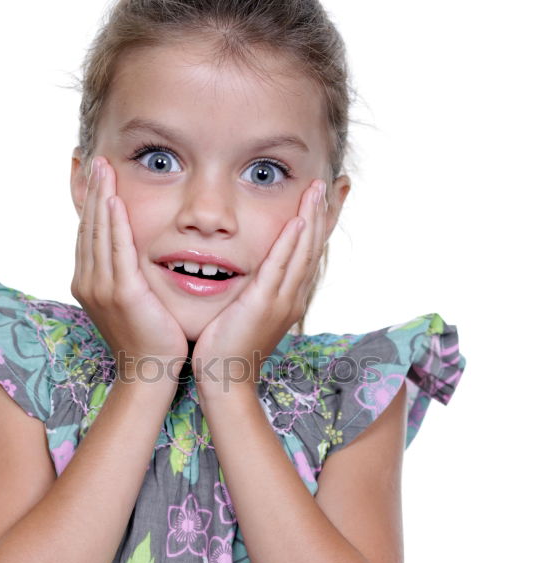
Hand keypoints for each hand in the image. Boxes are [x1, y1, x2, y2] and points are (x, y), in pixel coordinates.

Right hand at [70, 156, 188, 384]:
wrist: (150, 371)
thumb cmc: (148, 337)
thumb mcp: (132, 300)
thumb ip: (126, 273)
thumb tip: (131, 253)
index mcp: (88, 282)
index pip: (87, 233)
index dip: (90, 202)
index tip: (95, 175)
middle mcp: (87, 282)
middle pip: (88, 226)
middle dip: (91, 190)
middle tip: (95, 159)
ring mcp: (101, 288)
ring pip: (98, 232)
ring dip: (100, 196)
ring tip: (103, 167)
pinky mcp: (121, 293)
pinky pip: (116, 249)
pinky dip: (113, 222)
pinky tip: (114, 199)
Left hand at [191, 179, 326, 395]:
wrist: (225, 379)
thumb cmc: (228, 348)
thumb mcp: (246, 312)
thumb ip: (254, 290)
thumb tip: (253, 273)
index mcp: (290, 297)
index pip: (310, 252)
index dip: (322, 223)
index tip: (331, 196)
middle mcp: (293, 297)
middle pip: (315, 246)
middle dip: (326, 212)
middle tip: (337, 183)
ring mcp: (281, 301)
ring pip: (303, 252)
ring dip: (312, 218)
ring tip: (318, 189)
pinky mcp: (263, 304)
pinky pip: (280, 267)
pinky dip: (291, 242)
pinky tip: (298, 220)